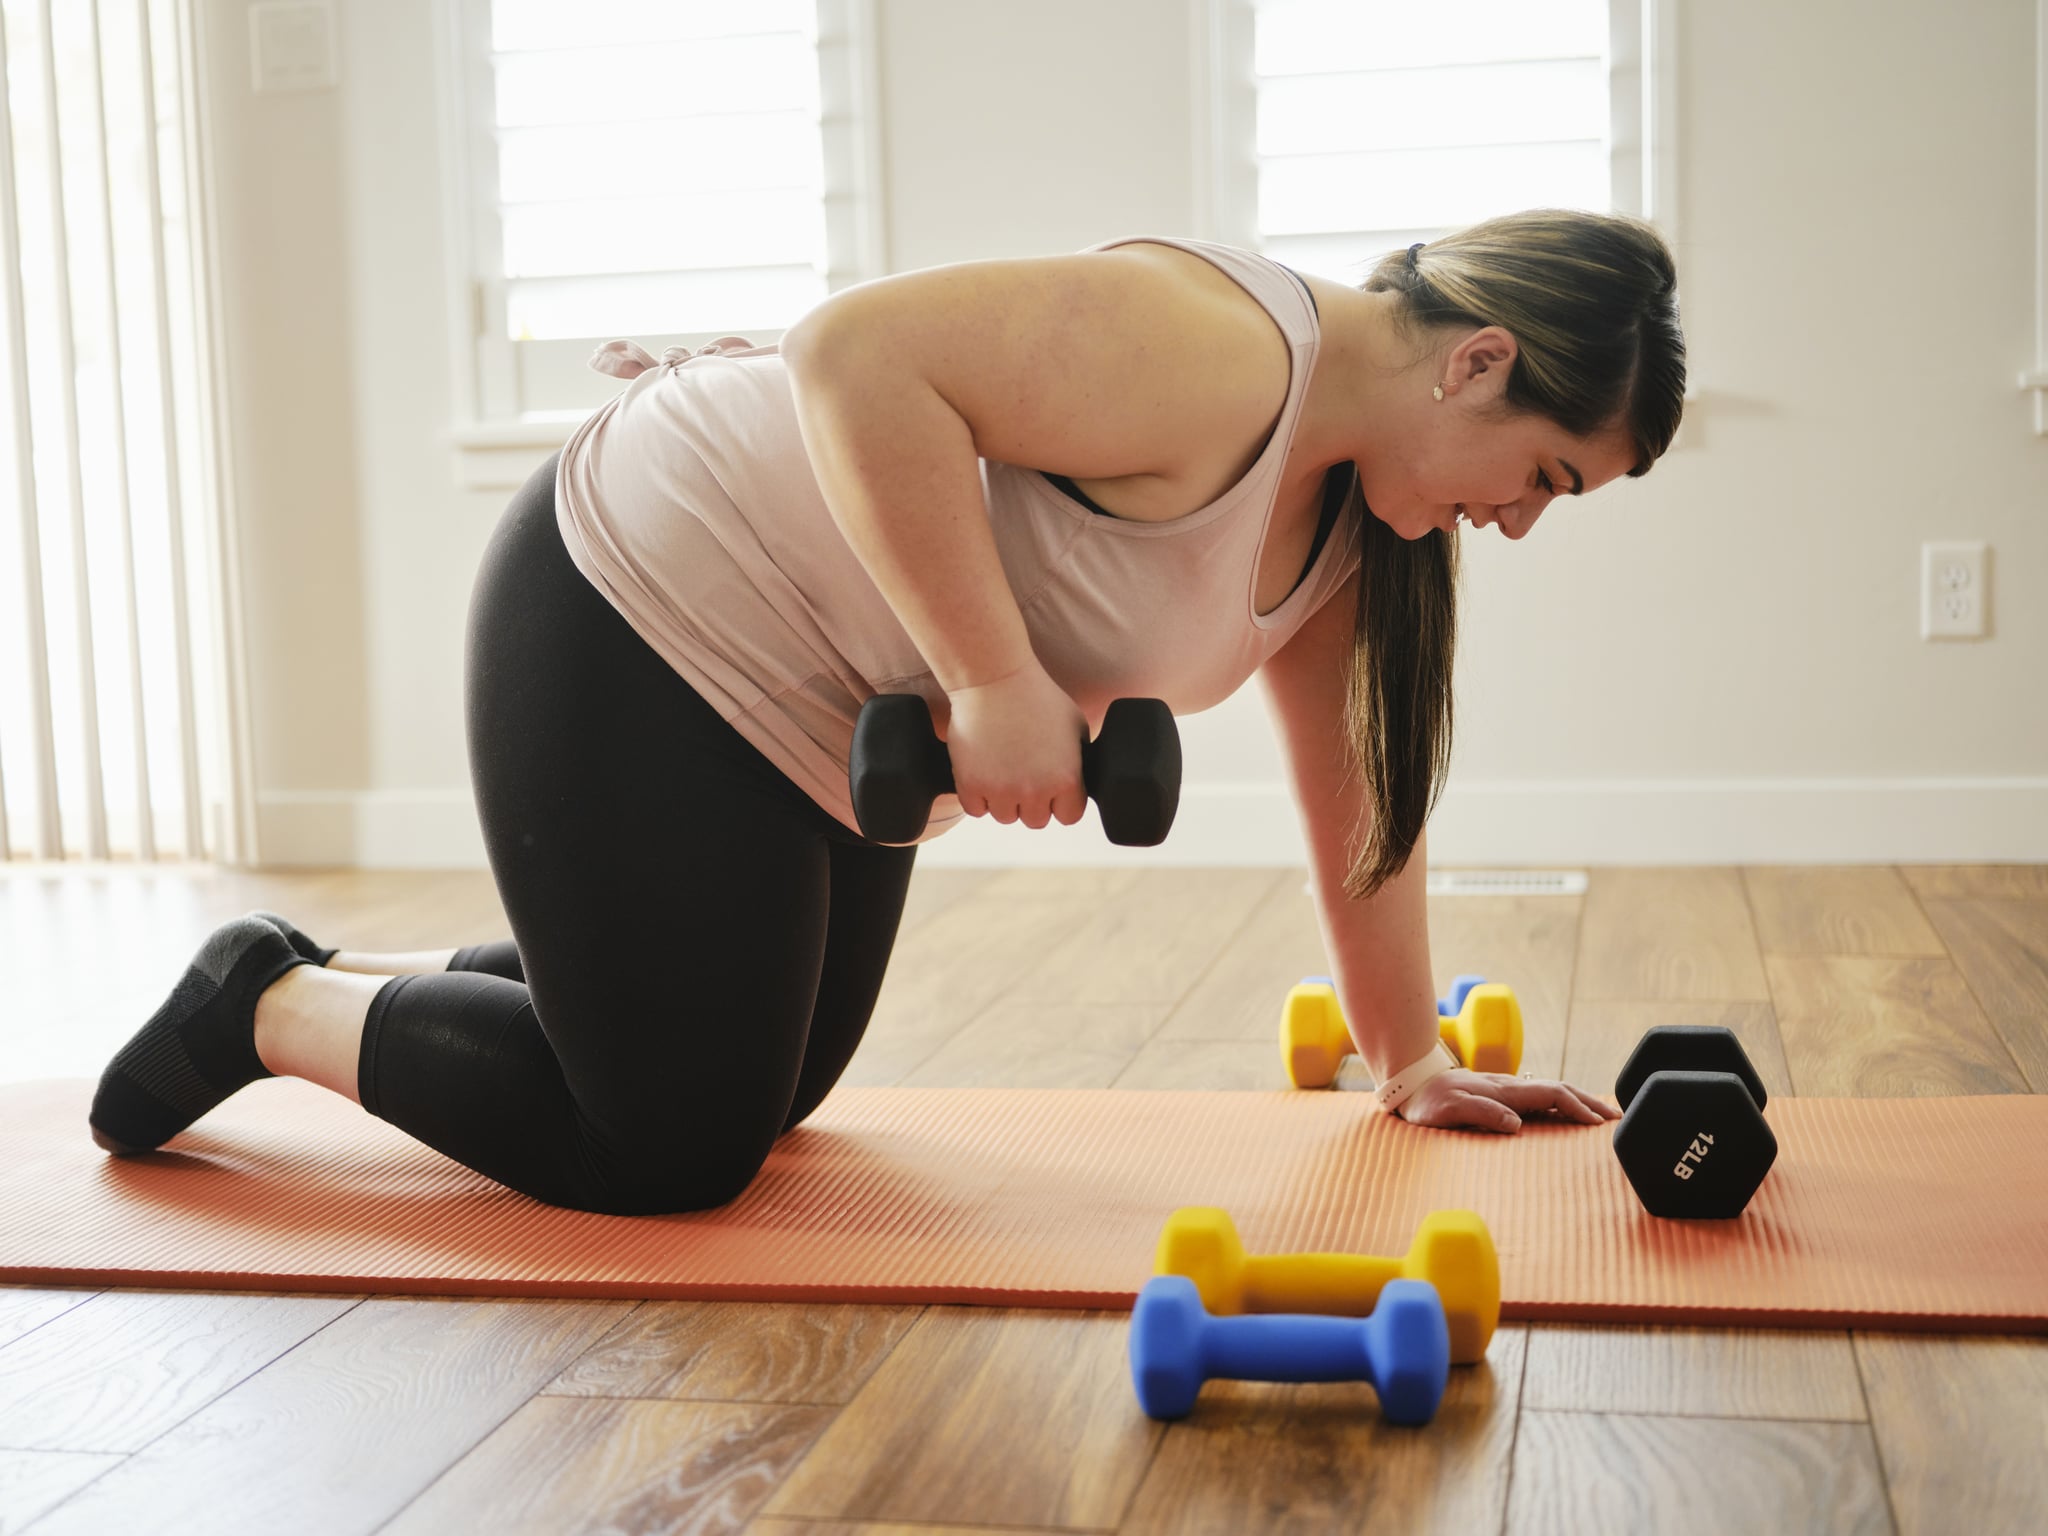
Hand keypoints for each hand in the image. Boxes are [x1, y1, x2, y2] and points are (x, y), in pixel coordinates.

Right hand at [942, 662, 1089, 830]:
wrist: (994, 679)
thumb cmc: (1036, 695)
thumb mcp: (1075, 725)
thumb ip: (1079, 760)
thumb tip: (1079, 778)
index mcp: (1067, 779)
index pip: (1069, 816)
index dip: (1061, 801)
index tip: (1052, 785)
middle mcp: (1035, 791)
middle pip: (1036, 820)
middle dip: (1032, 800)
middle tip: (1024, 772)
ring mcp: (1001, 791)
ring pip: (1005, 816)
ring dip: (1004, 799)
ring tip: (1002, 767)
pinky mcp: (970, 785)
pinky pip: (975, 809)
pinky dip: (977, 795)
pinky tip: (982, 770)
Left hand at [1397, 1069, 1621, 1133]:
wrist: (1411, 1087)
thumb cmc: (1429, 1103)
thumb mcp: (1450, 1110)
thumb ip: (1482, 1113)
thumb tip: (1516, 1123)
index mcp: (1505, 1091)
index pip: (1552, 1094)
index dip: (1578, 1108)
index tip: (1598, 1124)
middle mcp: (1511, 1088)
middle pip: (1560, 1090)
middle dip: (1590, 1102)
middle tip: (1617, 1118)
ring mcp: (1508, 1091)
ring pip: (1552, 1093)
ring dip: (1579, 1102)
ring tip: (1602, 1117)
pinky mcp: (1502, 1098)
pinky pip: (1540, 1099)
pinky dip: (1562, 1106)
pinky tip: (1569, 1116)